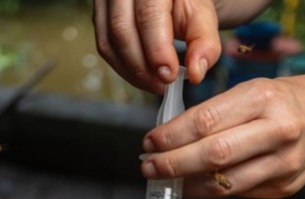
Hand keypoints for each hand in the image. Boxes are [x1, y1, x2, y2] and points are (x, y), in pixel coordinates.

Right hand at [93, 0, 220, 93]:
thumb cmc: (186, 4)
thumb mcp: (202, 17)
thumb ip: (204, 43)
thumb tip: (196, 73)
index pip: (148, 14)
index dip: (157, 50)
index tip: (169, 76)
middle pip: (121, 30)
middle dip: (142, 67)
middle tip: (163, 84)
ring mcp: (106, 0)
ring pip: (108, 42)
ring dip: (133, 72)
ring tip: (156, 83)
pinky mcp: (100, 17)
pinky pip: (105, 48)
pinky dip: (124, 69)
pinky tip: (144, 76)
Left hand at [140, 68, 304, 198]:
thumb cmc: (285, 100)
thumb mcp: (252, 92)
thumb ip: (216, 114)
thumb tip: (172, 139)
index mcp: (264, 99)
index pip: (206, 121)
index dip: (172, 136)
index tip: (150, 142)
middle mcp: (278, 132)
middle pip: (213, 156)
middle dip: (172, 164)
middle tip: (149, 167)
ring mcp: (285, 165)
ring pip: (224, 183)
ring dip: (187, 184)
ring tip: (166, 179)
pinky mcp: (286, 188)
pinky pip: (238, 192)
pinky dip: (209, 190)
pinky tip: (193, 185)